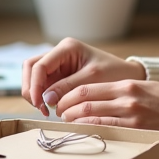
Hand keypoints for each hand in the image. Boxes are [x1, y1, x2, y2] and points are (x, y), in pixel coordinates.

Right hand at [22, 38, 147, 116]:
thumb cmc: (114, 72)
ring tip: (46, 110)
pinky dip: (43, 96)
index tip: (39, 103)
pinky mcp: (59, 75)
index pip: (39, 65)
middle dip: (31, 88)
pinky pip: (43, 84)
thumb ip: (69, 87)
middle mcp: (59, 53)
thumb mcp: (92, 79)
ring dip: (35, 93)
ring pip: (34, 76)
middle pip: (31, 68)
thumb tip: (46, 98)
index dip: (35, 85)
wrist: (127, 75)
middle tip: (40, 108)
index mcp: (67, 48)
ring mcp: (58, 64)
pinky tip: (51, 108)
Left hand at [54, 79, 158, 151]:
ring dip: (74, 121)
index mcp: (129, 84)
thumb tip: (103, 100)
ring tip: (66, 125)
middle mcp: (127, 97)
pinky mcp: (137, 130)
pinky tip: (83, 134)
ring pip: (91, 116)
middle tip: (59, 114)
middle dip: (66, 109)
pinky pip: (106, 130)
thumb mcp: (150, 88)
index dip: (70, 95)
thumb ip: (128, 92)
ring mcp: (131, 115)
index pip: (89, 88)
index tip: (63, 102)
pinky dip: (90, 131)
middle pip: (84, 101)